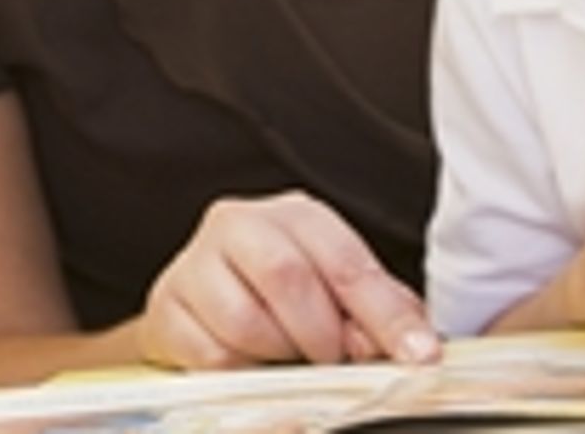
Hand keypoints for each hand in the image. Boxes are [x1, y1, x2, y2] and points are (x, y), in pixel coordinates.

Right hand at [136, 192, 439, 370]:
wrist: (203, 311)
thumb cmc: (281, 300)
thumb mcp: (339, 295)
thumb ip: (376, 313)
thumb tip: (409, 345)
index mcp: (296, 214)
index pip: (348, 261)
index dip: (386, 314)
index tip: (418, 355)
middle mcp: (240, 223)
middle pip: (287, 276)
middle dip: (320, 334)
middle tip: (332, 359)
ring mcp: (196, 262)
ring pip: (244, 320)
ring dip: (277, 354)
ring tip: (286, 355)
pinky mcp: (165, 305)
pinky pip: (210, 353)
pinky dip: (240, 370)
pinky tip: (249, 360)